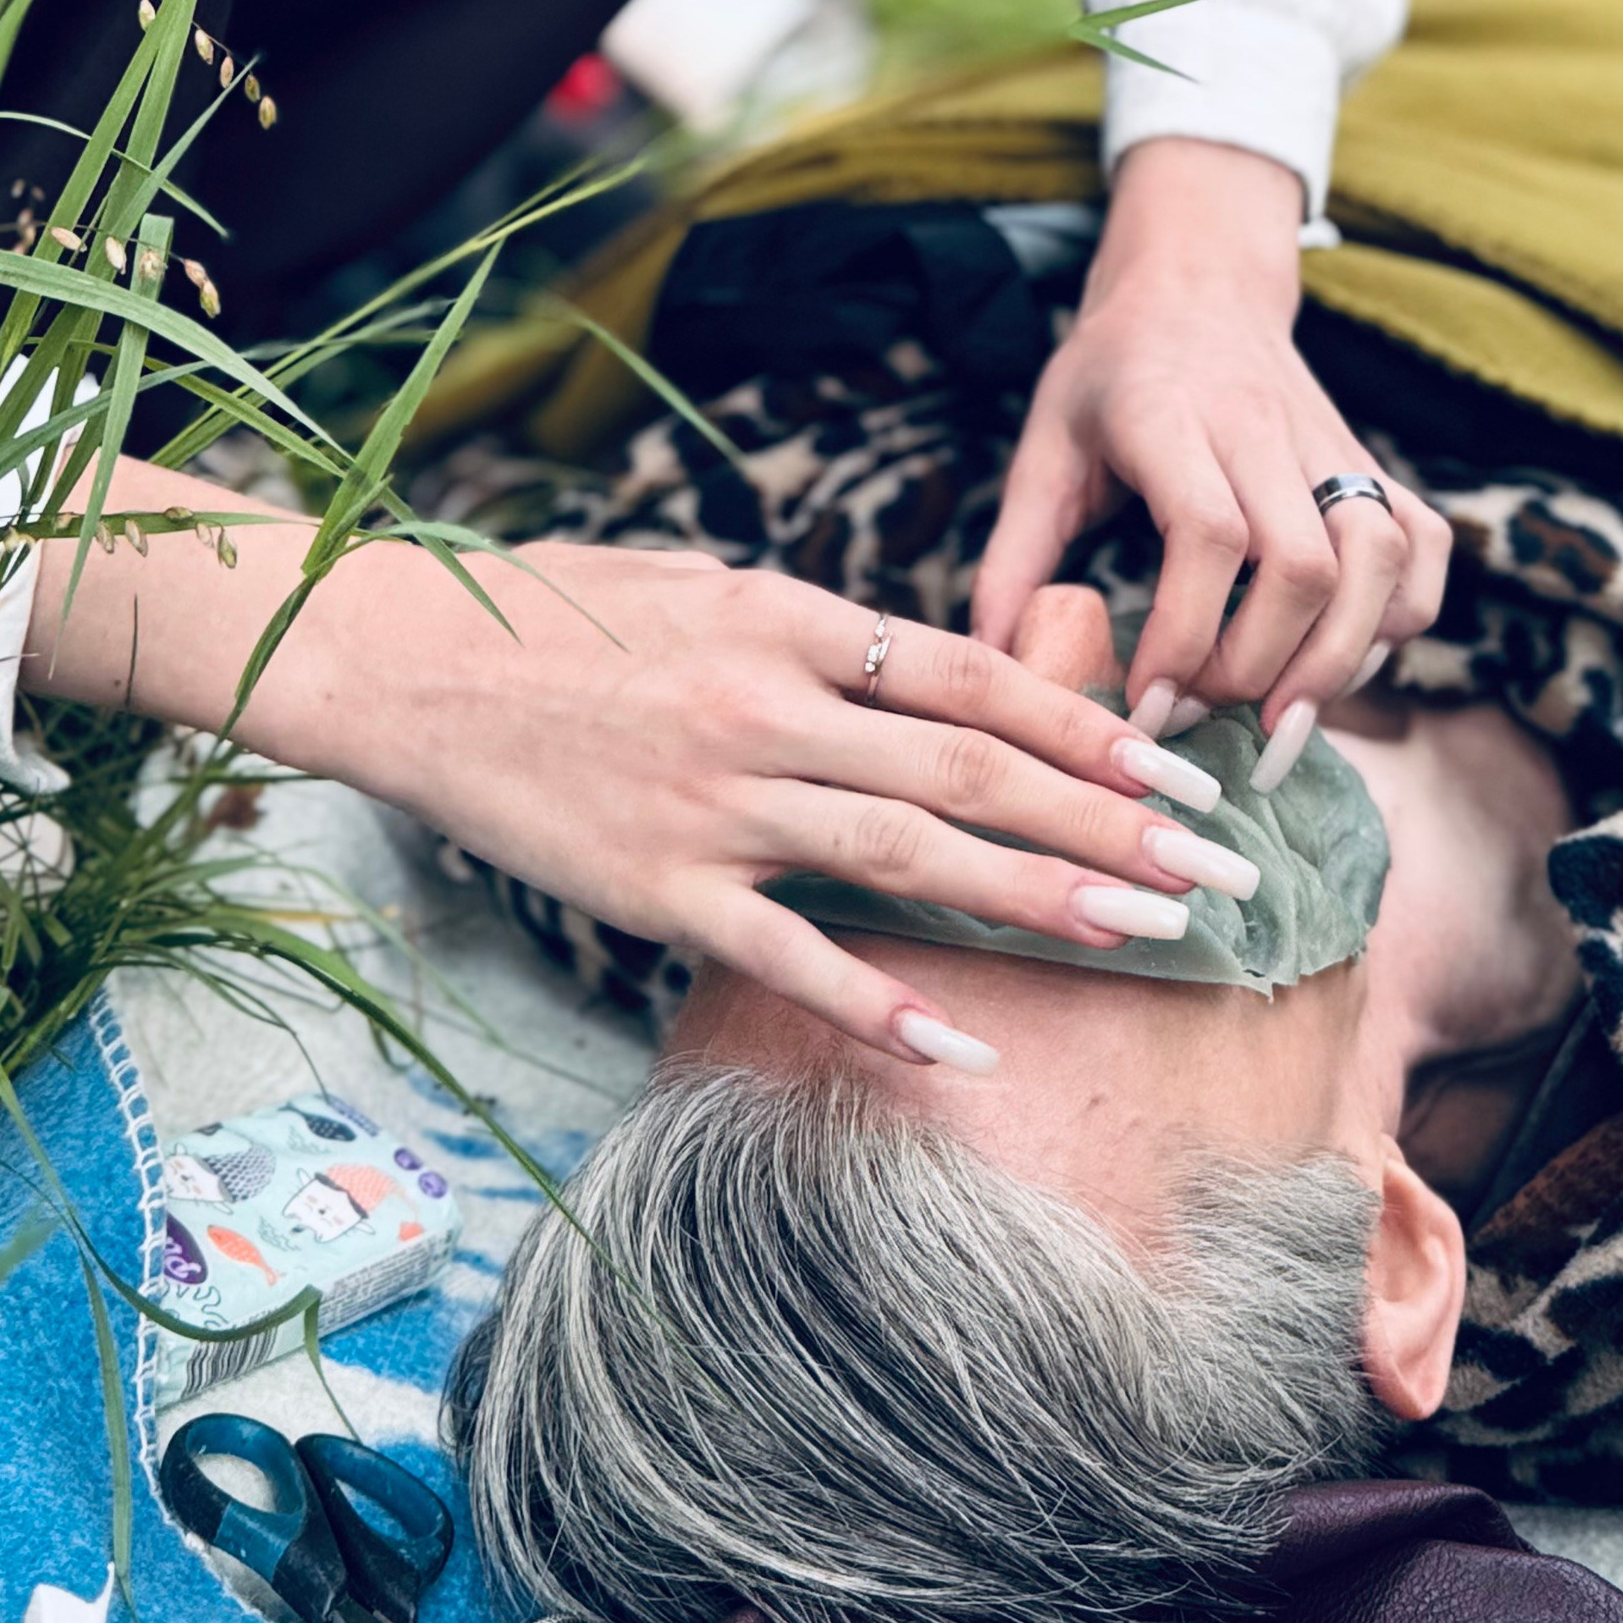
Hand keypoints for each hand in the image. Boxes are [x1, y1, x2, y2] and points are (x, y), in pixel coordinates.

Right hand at [28, 481, 1223, 1069]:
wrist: (402, 656)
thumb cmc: (553, 607)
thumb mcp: (703, 581)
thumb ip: (813, 632)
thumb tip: (918, 671)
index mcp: (787, 616)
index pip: (976, 677)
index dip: (1089, 726)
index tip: (1180, 768)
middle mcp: (771, 704)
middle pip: (976, 772)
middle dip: (1112, 822)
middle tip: (1220, 868)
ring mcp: (716, 800)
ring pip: (913, 855)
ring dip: (1043, 897)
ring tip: (1150, 933)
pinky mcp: (658, 885)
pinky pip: (793, 953)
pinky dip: (882, 1001)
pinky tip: (968, 1040)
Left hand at [971, 141, 1449, 779]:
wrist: (1197, 285)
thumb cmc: (1113, 373)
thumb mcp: (1044, 443)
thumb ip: (1016, 550)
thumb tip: (997, 655)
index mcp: (1170, 418)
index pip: (1209, 531)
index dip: (1188, 632)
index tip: (1149, 697)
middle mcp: (1262, 429)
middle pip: (1303, 564)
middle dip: (1261, 667)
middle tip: (1206, 713)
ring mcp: (1328, 446)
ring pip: (1377, 558)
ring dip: (1341, 656)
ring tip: (1280, 714)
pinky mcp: (1370, 462)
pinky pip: (1422, 544)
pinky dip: (1403, 615)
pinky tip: (1347, 656)